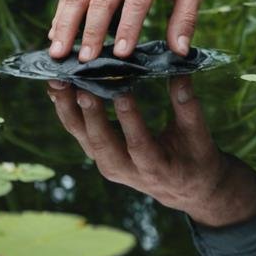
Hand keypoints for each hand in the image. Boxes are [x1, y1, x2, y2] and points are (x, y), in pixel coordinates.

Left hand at [47, 76, 255, 226]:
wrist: (185, 188)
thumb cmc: (195, 156)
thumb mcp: (198, 134)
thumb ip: (187, 104)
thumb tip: (180, 67)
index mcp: (155, 167)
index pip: (139, 144)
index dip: (129, 120)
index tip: (122, 93)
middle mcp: (126, 171)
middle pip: (101, 144)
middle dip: (89, 114)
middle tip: (79, 84)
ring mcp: (109, 165)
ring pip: (83, 138)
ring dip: (69, 110)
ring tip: (59, 81)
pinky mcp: (99, 156)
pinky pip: (79, 133)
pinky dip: (67, 111)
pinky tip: (57, 88)